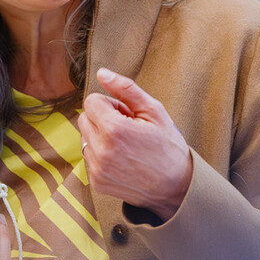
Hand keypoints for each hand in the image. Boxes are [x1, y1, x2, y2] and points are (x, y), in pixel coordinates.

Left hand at [78, 68, 193, 220]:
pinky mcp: (96, 182)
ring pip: (85, 138)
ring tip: (125, 144)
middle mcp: (101, 150)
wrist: (175, 186)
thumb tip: (102, 73)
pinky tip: (122, 159)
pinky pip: (89, 157)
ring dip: (100, 136)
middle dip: (102, 118)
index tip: (127, 114)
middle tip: (126, 127)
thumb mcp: (154, 111)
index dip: (110, 104)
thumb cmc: (168, 146)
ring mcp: (97, 169)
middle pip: (84, 118)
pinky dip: (101, 154)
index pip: (91, 101)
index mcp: (114, 129)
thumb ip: (126, 89)